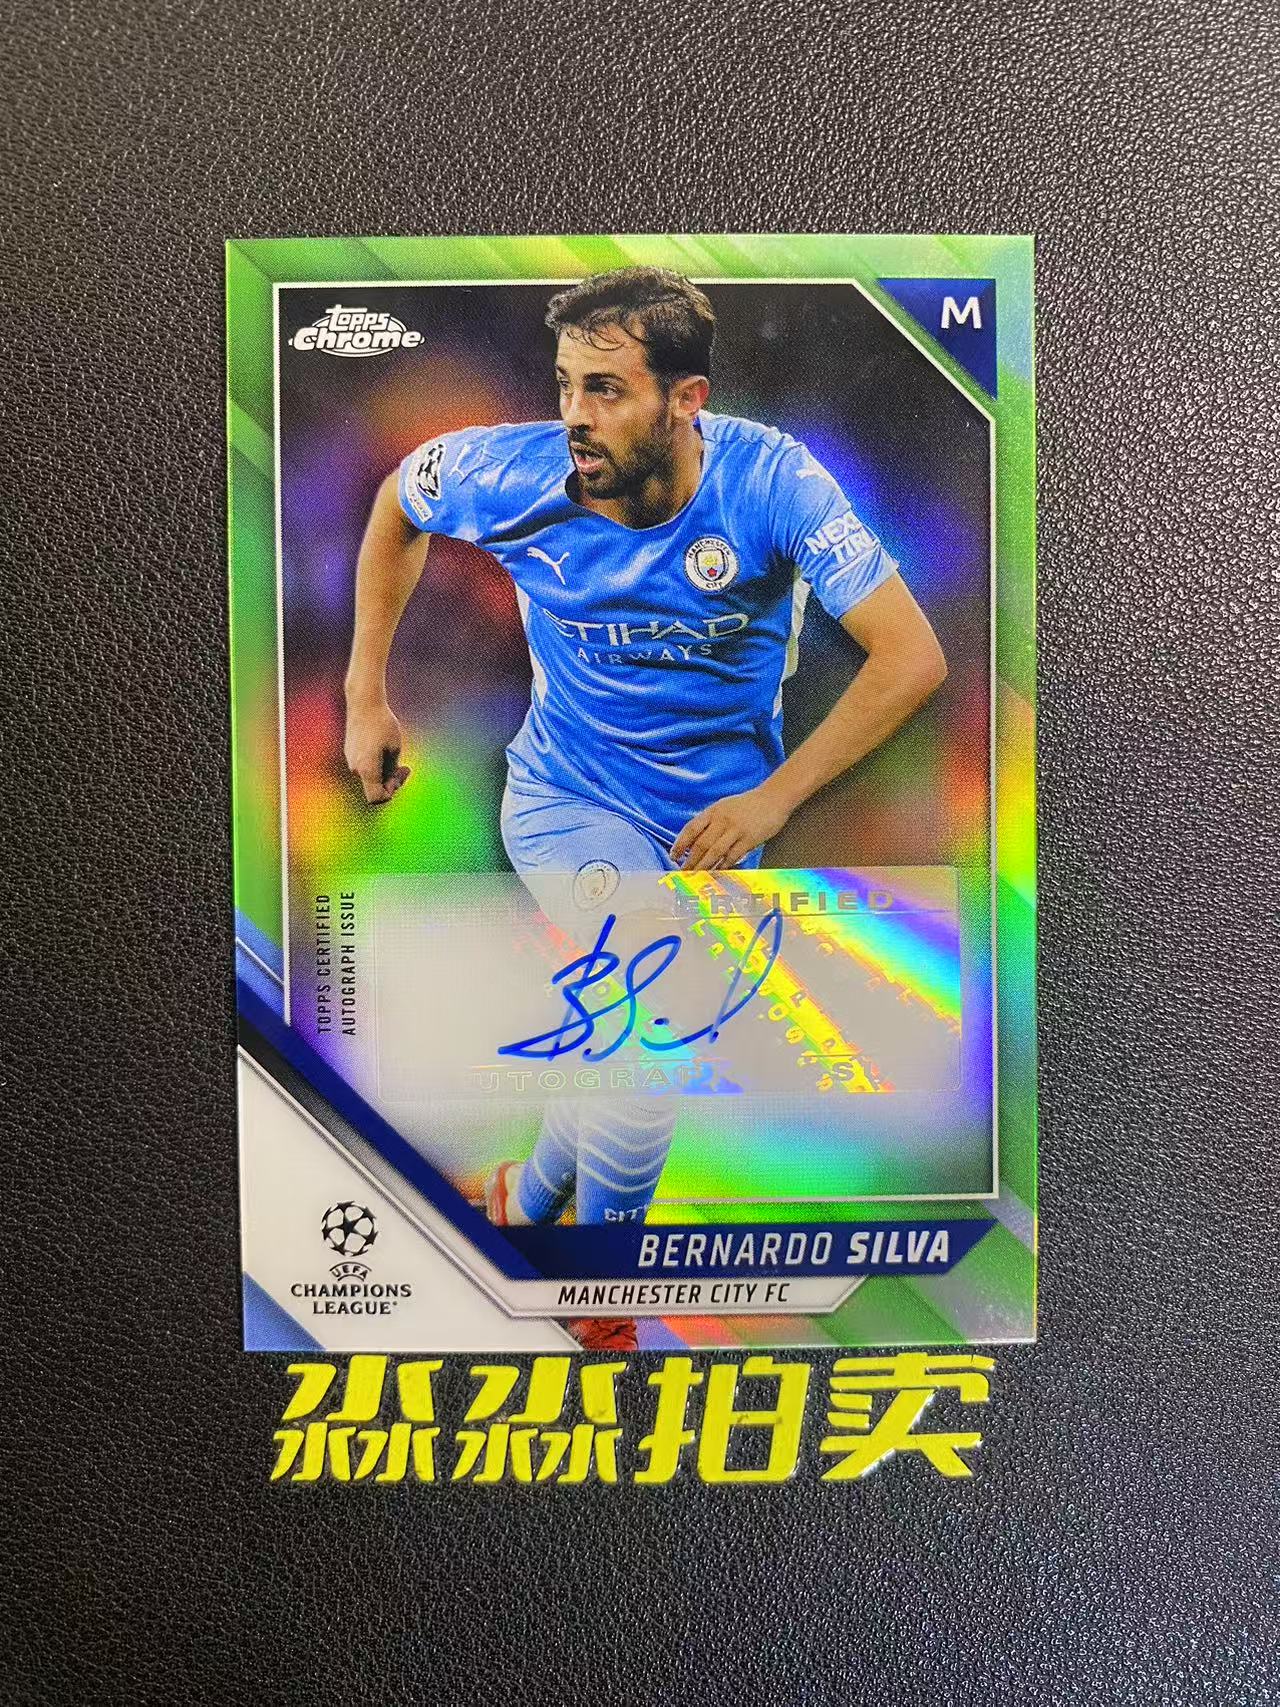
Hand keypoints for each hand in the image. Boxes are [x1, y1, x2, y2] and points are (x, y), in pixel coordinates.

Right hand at [343, 698, 409, 803]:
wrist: (364, 703)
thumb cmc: (382, 724)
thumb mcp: (395, 748)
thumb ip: (392, 769)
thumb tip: (390, 783)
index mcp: (367, 769)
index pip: (376, 798)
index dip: (390, 793)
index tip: (399, 776)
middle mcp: (356, 768)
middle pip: (375, 788)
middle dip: (391, 781)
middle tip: (405, 768)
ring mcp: (351, 761)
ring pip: (370, 777)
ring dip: (385, 772)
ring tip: (396, 756)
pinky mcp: (351, 753)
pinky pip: (365, 767)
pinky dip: (376, 764)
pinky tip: (384, 750)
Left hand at [671, 784, 791, 870]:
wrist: (773, 799)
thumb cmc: (748, 805)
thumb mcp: (724, 807)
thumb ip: (710, 822)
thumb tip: (693, 842)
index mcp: (713, 811)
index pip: (691, 828)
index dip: (680, 844)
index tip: (673, 856)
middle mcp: (722, 820)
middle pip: (701, 844)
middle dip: (690, 861)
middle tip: (683, 873)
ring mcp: (736, 830)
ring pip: (715, 852)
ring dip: (703, 867)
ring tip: (696, 877)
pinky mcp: (749, 839)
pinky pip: (732, 856)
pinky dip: (723, 866)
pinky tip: (717, 873)